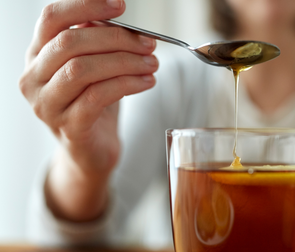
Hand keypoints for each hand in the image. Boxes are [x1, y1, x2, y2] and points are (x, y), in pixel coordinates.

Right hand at [18, 0, 157, 220]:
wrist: (91, 150)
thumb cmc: (93, 103)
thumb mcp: (94, 67)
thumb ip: (97, 43)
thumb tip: (117, 20)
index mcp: (37, 55)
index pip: (51, 18)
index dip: (85, 6)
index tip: (119, 5)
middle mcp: (33, 78)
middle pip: (70, 42)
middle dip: (117, 38)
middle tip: (149, 43)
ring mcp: (47, 105)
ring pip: (83, 69)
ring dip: (126, 61)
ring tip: (152, 63)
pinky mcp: (69, 126)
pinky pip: (98, 96)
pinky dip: (128, 84)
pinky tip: (148, 81)